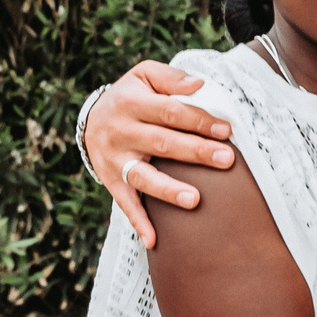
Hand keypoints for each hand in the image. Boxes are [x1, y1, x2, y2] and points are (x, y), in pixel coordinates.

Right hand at [86, 62, 233, 248]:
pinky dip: (138, 222)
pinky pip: (125, 204)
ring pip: (143, 177)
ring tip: (194, 200)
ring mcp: (114, 160)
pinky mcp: (111, 181)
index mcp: (131, 103)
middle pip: (163, 143)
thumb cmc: (130, 96)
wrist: (90, 118)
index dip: (199, 120)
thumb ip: (171, 78)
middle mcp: (121, 132)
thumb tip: (200, 84)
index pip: (171, 112)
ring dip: (169, 190)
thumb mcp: (144, 76)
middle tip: (226, 160)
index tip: (226, 130)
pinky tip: (154, 240)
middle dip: (196, 152)